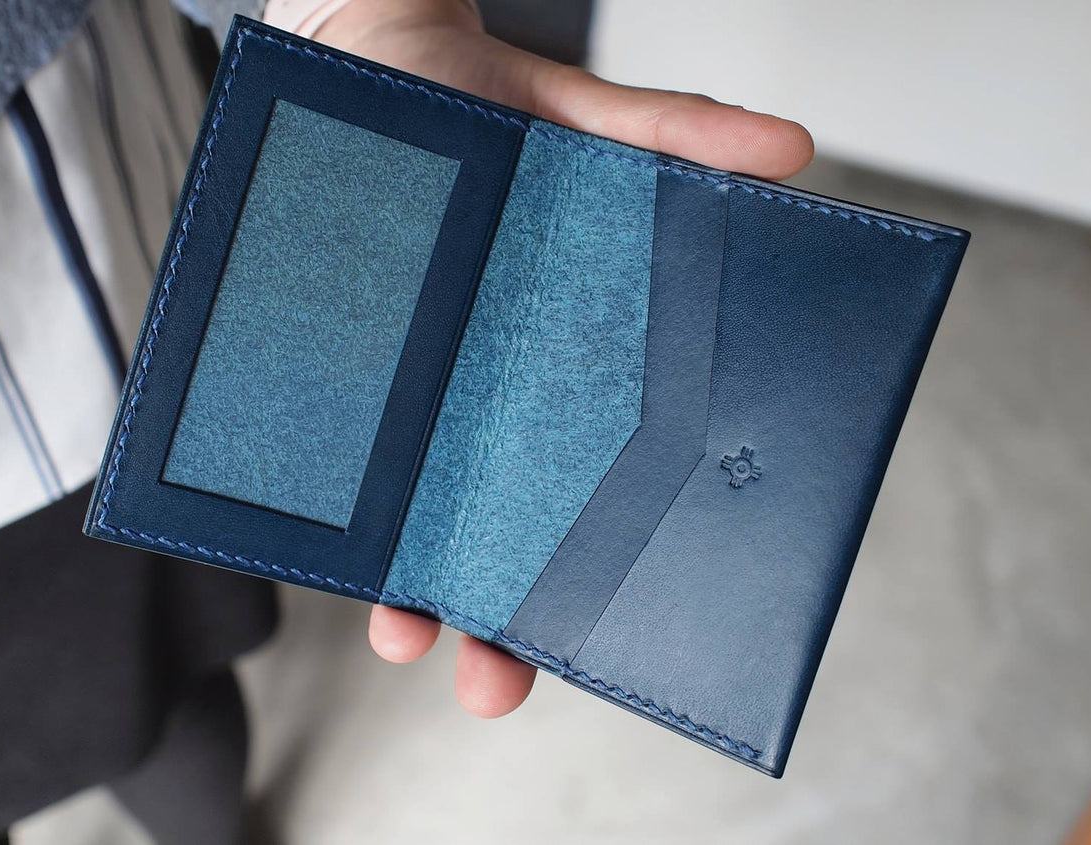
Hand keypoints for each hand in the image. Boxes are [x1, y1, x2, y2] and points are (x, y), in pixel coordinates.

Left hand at [316, 0, 813, 718]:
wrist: (368, 49)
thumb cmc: (479, 102)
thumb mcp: (589, 122)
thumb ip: (678, 136)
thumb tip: (788, 147)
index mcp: (544, 377)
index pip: (566, 500)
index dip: (572, 576)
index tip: (581, 635)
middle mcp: (467, 405)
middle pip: (479, 544)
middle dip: (485, 624)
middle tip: (488, 677)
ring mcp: (392, 397)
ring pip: (393, 524)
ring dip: (396, 588)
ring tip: (403, 623)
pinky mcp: (322, 368)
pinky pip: (310, 455)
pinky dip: (302, 503)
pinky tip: (307, 538)